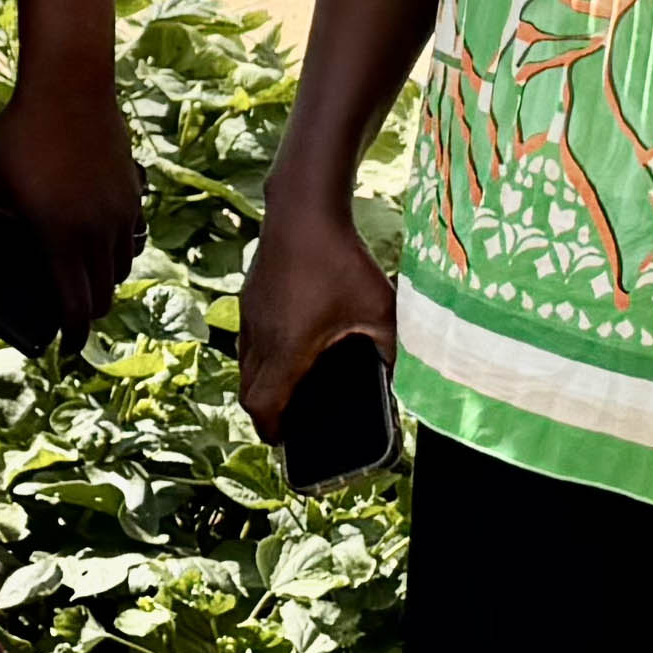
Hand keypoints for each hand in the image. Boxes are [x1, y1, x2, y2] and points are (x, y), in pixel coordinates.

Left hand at [0, 65, 142, 345]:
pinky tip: (103, 246)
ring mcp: (121, 212)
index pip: (75, 305)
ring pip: (122, 266)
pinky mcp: (133, 191)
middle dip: (88, 313)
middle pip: (104, 293)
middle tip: (71, 319)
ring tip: (85, 285)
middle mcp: (98, 232)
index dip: (72, 333)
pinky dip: (119, 251)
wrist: (70, 89)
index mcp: (60, 238)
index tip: (65, 346)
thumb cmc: (18, 136)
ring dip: (105, 282)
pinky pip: (132, 236)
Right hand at [237, 194, 399, 435]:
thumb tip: (407, 380)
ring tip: (292, 385)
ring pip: (245, 365)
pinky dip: (262, 356)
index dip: (272, 429)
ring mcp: (250, 317)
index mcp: (288, 349)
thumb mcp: (380, 309)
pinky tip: (290, 344)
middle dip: (267, 412)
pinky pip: (247, 341)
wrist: (303, 212)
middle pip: (248, 392)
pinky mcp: (249, 299)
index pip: (262, 405)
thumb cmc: (341, 262)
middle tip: (292, 420)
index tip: (287, 440)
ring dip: (262, 382)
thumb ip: (394, 350)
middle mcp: (261, 337)